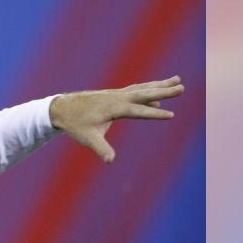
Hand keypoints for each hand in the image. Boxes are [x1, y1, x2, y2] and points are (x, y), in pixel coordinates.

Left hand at [49, 76, 183, 162]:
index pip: (139, 111)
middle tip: (181, 87)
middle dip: (164, 90)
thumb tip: (110, 161)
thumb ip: (101, 148)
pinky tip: (156, 96)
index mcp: (114, 108)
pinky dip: (148, 90)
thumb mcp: (88, 138)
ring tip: (177, 81)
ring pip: (142, 88)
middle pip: (145, 93)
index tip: (172, 115)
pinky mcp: (113, 95)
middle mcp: (117, 97)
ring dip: (159, 85)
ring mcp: (116, 94)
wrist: (61, 108)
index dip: (155, 114)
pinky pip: (135, 90)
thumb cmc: (75, 124)